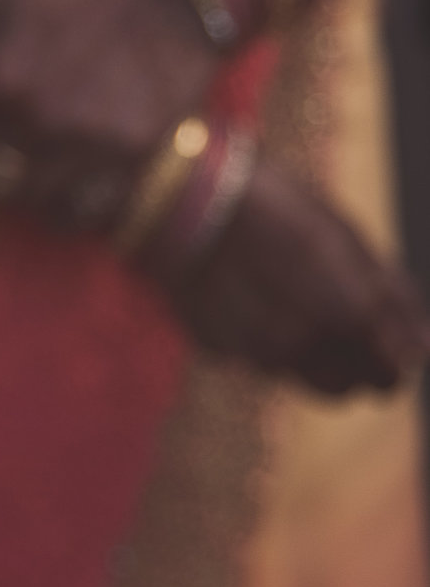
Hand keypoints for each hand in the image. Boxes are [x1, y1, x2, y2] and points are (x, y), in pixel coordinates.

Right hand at [164, 158, 426, 393]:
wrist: (179, 198)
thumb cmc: (276, 205)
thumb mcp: (348, 238)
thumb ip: (392, 299)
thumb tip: (422, 347)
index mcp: (351, 318)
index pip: (392, 375)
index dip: (393, 355)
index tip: (385, 336)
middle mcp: (306, 348)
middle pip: (346, 389)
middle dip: (352, 365)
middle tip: (342, 324)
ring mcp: (256, 352)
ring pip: (298, 376)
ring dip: (306, 353)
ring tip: (290, 302)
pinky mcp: (216, 348)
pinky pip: (253, 356)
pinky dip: (259, 336)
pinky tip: (246, 293)